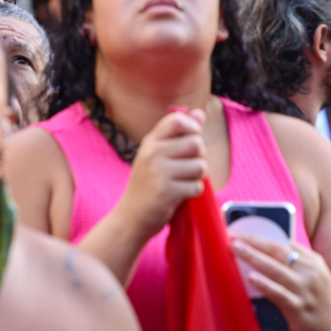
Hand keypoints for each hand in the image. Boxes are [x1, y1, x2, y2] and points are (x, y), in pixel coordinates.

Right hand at [114, 107, 207, 241]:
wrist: (130, 217)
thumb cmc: (148, 184)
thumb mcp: (157, 155)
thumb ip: (180, 134)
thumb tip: (199, 112)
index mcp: (151, 141)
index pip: (178, 120)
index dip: (193, 127)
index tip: (192, 139)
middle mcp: (153, 153)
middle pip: (195, 143)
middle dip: (200, 156)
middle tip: (188, 166)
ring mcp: (159, 172)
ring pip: (200, 166)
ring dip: (198, 177)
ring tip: (183, 181)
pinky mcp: (166, 192)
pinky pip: (196, 186)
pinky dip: (193, 192)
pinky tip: (180, 195)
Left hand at [231, 235, 330, 330]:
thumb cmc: (323, 302)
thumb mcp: (318, 276)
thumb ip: (299, 261)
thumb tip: (272, 247)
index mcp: (313, 262)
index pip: (284, 243)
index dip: (261, 237)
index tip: (243, 233)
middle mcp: (310, 273)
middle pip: (277, 252)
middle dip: (254, 242)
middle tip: (234, 238)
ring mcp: (304, 290)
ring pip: (275, 269)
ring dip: (253, 257)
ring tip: (236, 250)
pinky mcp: (299, 308)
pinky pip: (278, 293)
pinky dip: (265, 284)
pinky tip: (252, 277)